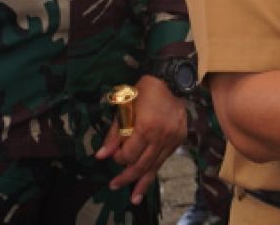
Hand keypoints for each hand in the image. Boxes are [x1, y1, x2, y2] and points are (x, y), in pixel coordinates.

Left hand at [95, 74, 187, 205]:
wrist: (173, 80)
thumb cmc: (144, 91)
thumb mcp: (124, 108)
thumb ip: (114, 134)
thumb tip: (101, 156)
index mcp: (146, 127)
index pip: (129, 154)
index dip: (118, 158)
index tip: (113, 156)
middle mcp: (161, 136)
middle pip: (141, 165)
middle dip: (127, 178)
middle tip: (114, 185)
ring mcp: (172, 139)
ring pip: (155, 166)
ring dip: (142, 182)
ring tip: (134, 198)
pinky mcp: (179, 139)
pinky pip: (164, 159)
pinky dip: (155, 170)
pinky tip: (147, 180)